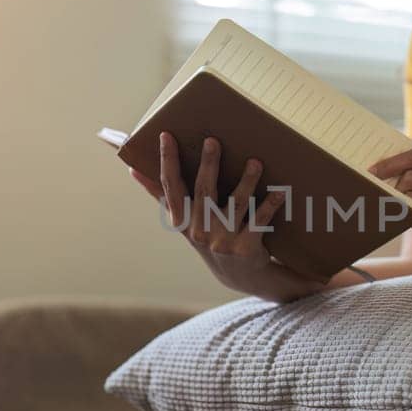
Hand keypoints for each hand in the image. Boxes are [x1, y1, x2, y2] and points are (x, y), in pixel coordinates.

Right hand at [127, 133, 327, 302]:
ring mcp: (223, 240)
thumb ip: (162, 195)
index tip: (166, 135)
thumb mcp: (185, 221)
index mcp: (183, 220)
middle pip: (203, 191)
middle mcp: (201, 231)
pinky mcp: (246, 248)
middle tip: (212, 140)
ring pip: (236, 204)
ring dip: (246, 181)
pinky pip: (259, 221)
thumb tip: (132, 169)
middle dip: (208, 165)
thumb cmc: (210, 236)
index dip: (167, 161)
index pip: (170, 187)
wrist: (239, 275)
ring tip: (255, 162)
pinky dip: (270, 205)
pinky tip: (279, 192)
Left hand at [369, 147, 411, 268]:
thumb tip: (383, 166)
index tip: (372, 171)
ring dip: (403, 205)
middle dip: (398, 188)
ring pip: (410, 200)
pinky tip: (408, 220)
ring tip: (411, 209)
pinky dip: (405, 218)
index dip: (391, 163)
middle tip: (395, 195)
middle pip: (410, 179)